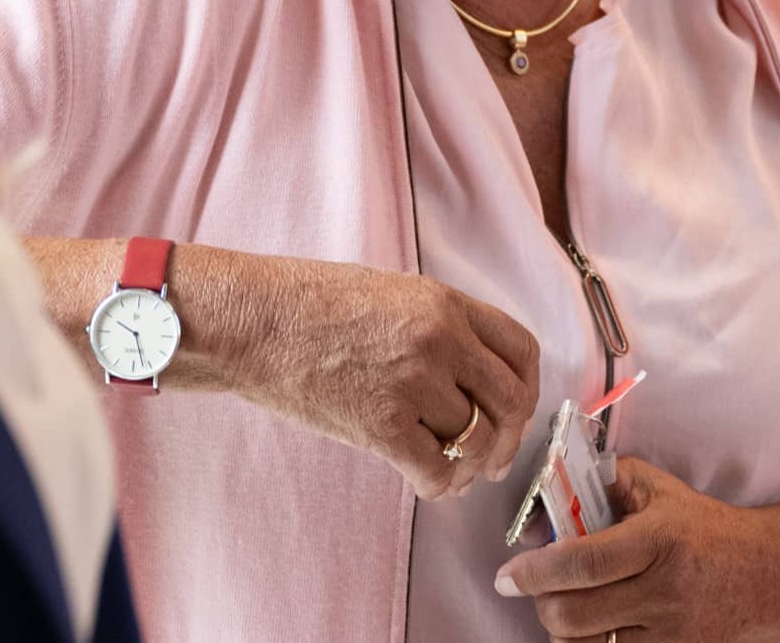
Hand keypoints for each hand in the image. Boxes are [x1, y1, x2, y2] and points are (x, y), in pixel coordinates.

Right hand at [234, 256, 540, 500]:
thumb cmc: (307, 304)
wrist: (252, 320)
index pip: (520, 349)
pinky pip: (437, 470)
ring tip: (453, 471)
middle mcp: (440, 340)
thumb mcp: (390, 293)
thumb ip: (438, 325)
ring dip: (469, 464)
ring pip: (473, 439)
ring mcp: (413, 382)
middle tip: (496, 459)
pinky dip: (440, 486)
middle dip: (510, 437)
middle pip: (510, 400)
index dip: (527, 388)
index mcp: (444, 303)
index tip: (516, 410)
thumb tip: (471, 374)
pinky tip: (430, 483)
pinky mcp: (382, 424)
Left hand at [496, 456, 774, 642]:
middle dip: (541, 603)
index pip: (583, 561)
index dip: (535, 571)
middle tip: (532, 589)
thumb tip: (554, 490)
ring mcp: (671, 634)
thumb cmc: (703, 527)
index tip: (507, 575)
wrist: (765, 575)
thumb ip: (609, 479)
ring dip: (562, 630)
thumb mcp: (660, 490)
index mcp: (658, 540)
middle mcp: (665, 591)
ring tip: (564, 608)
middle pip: (575, 614)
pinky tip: (592, 630)